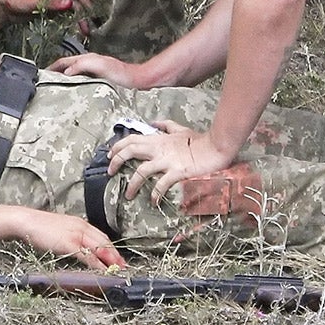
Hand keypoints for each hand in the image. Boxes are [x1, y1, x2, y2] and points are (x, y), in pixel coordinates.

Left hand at [0, 0, 91, 46]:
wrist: (2, 4)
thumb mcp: (34, 0)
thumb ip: (53, 3)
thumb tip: (70, 3)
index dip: (86, 3)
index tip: (91, 16)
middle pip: (76, 1)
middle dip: (84, 14)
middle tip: (87, 29)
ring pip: (72, 8)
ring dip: (78, 18)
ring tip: (83, 31)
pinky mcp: (51, 8)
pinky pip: (64, 14)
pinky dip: (70, 21)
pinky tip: (74, 30)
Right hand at [15, 208, 125, 269]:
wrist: (27, 221)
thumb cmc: (40, 226)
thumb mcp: (61, 229)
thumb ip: (73, 236)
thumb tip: (81, 247)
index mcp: (80, 223)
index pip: (101, 236)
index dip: (112, 248)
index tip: (119, 258)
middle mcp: (81, 227)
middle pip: (104, 242)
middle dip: (115, 255)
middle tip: (124, 267)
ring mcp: (76, 235)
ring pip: (99, 248)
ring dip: (110, 260)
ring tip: (117, 270)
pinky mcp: (69, 244)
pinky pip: (87, 256)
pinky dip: (97, 264)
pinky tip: (102, 270)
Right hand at [50, 52, 147, 86]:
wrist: (137, 82)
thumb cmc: (121, 74)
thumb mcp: (99, 65)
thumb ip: (82, 65)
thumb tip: (67, 72)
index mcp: (87, 58)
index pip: (64, 61)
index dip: (53, 67)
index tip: (43, 74)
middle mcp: (89, 64)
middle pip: (67, 67)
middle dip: (56, 72)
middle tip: (46, 82)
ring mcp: (94, 72)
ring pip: (73, 74)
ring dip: (64, 79)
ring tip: (56, 88)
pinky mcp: (99, 81)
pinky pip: (81, 81)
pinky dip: (73, 85)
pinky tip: (74, 92)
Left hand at [109, 122, 237, 206]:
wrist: (216, 147)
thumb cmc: (199, 140)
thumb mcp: (180, 129)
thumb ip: (166, 126)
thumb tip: (154, 123)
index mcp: (158, 140)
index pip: (132, 139)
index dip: (117, 146)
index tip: (109, 155)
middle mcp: (158, 149)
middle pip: (131, 151)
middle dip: (116, 161)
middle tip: (109, 172)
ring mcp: (167, 161)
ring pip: (141, 171)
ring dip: (132, 184)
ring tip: (128, 195)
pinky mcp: (177, 172)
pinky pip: (162, 184)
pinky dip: (156, 193)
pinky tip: (153, 201)